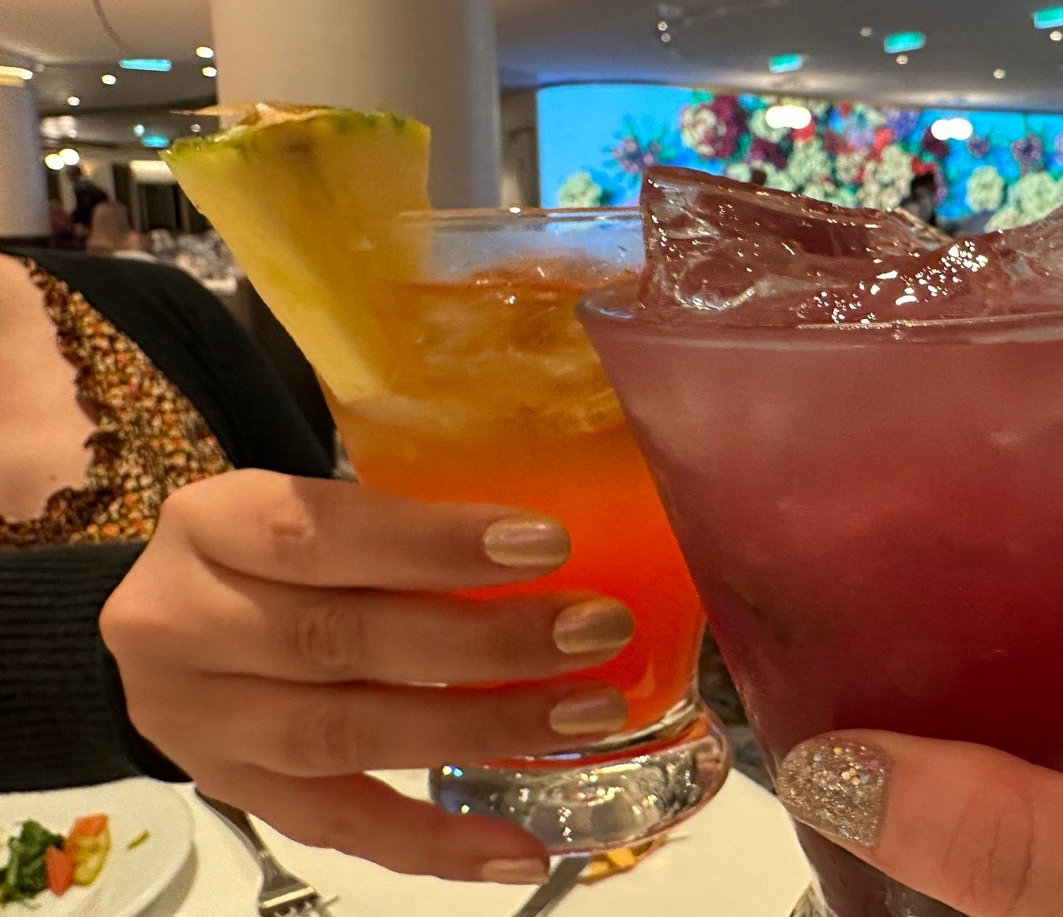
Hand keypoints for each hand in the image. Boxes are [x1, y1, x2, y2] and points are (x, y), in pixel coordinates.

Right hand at [102, 470, 634, 884]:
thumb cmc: (278, 553)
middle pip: (344, 641)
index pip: (320, 532)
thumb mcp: (318, 507)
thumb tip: (557, 548)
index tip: (546, 545)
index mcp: (213, 524)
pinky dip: (435, 843)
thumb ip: (406, 523)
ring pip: (345, 736)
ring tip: (584, 715)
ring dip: (479, 731)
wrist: (174, 625)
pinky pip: (338, 825)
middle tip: (595, 629)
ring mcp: (200, 720)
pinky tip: (519, 848)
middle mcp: (186, 622)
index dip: (435, 544)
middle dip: (485, 643)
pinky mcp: (234, 791)